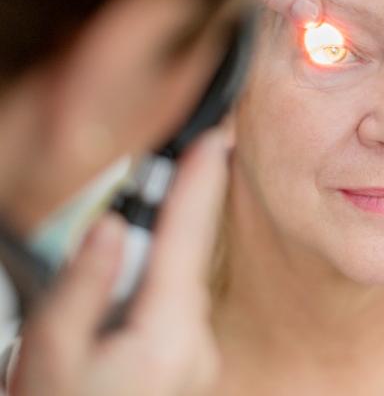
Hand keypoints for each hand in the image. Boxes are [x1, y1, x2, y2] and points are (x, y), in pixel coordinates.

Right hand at [10, 127, 229, 395]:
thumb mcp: (52, 354)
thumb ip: (84, 285)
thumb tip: (112, 227)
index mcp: (166, 334)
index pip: (187, 238)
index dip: (202, 183)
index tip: (219, 140)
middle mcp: (193, 339)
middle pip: (189, 251)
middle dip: (192, 201)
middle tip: (205, 148)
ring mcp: (195, 351)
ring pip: (183, 272)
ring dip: (173, 235)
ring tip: (166, 198)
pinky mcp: (186, 355)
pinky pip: (178, 295)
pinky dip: (169, 267)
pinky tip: (152, 259)